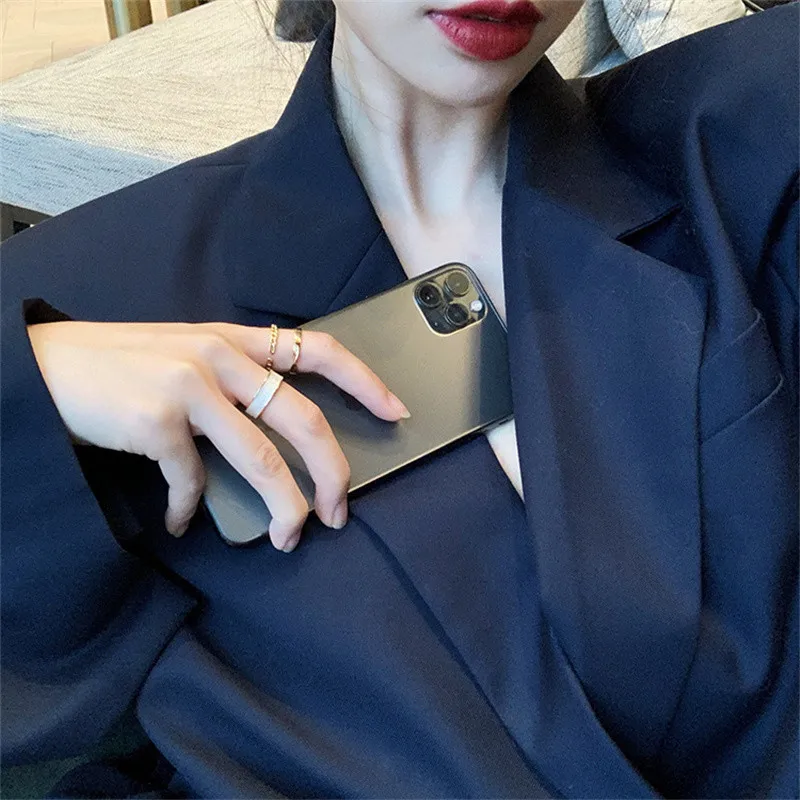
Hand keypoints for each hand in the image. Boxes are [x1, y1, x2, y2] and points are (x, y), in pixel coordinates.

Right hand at [27, 321, 408, 551]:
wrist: (42, 367)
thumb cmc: (119, 366)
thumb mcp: (183, 355)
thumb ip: (232, 382)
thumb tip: (276, 438)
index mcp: (232, 338)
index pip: (319, 350)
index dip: (364, 381)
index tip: (396, 411)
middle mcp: (219, 355)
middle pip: (303, 418)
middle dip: (332, 473)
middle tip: (340, 512)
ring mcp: (189, 386)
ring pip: (263, 459)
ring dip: (284, 507)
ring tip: (288, 537)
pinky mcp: (157, 422)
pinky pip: (193, 482)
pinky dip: (191, 510)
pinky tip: (181, 522)